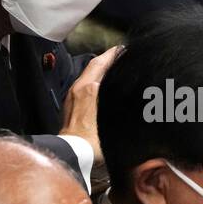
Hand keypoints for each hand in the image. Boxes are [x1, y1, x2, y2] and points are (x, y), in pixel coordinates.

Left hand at [61, 46, 122, 164]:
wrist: (74, 154)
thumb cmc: (92, 142)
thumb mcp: (114, 119)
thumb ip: (121, 100)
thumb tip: (132, 92)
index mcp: (90, 88)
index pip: (103, 62)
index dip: (114, 54)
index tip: (123, 49)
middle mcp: (79, 89)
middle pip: (93, 65)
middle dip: (106, 58)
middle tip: (118, 54)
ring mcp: (72, 98)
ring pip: (87, 75)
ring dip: (99, 70)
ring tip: (112, 69)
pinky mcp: (70, 108)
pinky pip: (83, 87)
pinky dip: (93, 81)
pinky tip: (101, 89)